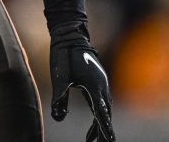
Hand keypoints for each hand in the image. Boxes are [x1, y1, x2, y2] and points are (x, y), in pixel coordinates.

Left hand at [49, 26, 115, 141]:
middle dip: (105, 131)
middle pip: (105, 114)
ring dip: (100, 126)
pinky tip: (93, 126)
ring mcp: (100, 85)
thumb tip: (58, 118)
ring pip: (103, 110)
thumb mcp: (60, 77)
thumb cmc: (65, 55)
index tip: (110, 141)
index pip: (102, 112)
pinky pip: (99, 104)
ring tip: (95, 141)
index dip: (105, 128)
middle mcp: (101, 87)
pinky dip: (97, 117)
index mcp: (95, 86)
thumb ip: (59, 97)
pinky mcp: (96, 84)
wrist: (70, 37)